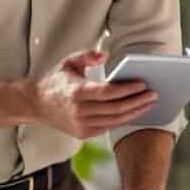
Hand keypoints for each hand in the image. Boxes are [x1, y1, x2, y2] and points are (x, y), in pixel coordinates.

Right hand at [32, 50, 157, 138]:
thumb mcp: (69, 62)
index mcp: (76, 92)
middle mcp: (78, 111)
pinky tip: (134, 111)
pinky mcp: (83, 134)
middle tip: (153, 94)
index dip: (127, 89)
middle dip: (137, 102)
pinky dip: (123, 119)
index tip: (143, 84)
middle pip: (115, 108)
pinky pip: (108, 127)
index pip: (107, 92)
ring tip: (148, 103)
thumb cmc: (56, 80)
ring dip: (134, 112)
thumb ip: (88, 55)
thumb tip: (106, 56)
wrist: (36, 104)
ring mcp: (81, 125)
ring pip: (114, 121)